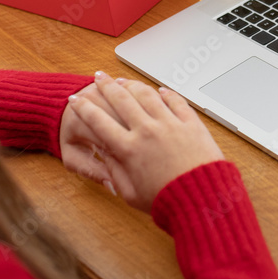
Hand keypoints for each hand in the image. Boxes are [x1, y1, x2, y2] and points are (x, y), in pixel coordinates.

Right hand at [67, 72, 224, 212]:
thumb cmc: (168, 200)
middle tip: (98, 78)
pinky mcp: (190, 123)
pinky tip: (159, 90)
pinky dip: (165, 93)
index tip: (75, 101)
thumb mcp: (131, 193)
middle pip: (120, 100)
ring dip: (131, 84)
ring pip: (146, 95)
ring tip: (123, 80)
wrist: (202, 198)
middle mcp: (147, 131)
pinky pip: (175, 100)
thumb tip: (106, 158)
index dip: (83, 109)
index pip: (98, 121)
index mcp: (129, 149)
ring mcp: (170, 124)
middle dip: (105, 86)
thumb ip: (115, 173)